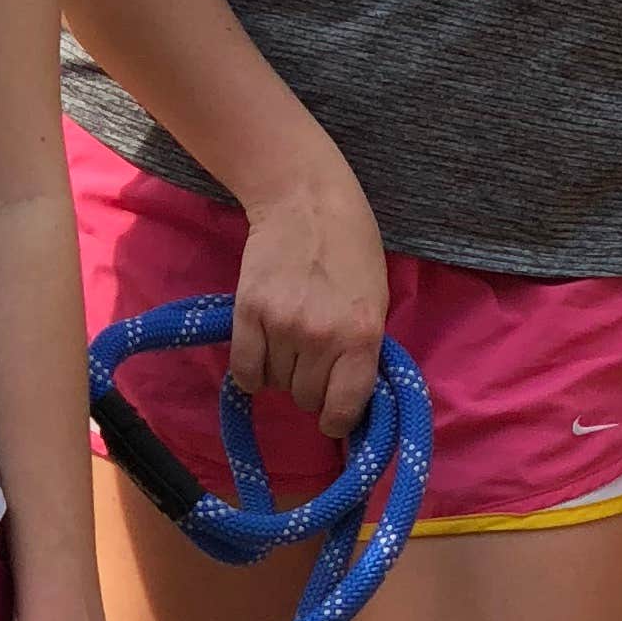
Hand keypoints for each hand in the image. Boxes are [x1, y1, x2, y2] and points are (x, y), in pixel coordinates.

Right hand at [230, 165, 388, 440]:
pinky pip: (245, 370)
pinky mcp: (248, 312)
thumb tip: (346, 400)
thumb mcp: (376, 303)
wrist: (306, 201)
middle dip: (310, 387)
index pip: (344, 408)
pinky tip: (262, 353)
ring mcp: (282, 325)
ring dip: (282, 373)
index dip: (337, 419)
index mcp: (362, 336)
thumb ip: (362, 351)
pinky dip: (252, 371)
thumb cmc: (352, 249)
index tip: (332, 414)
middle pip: (307, 398)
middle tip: (313, 359)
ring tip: (290, 341)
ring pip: (276, 384)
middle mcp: (321, 337)